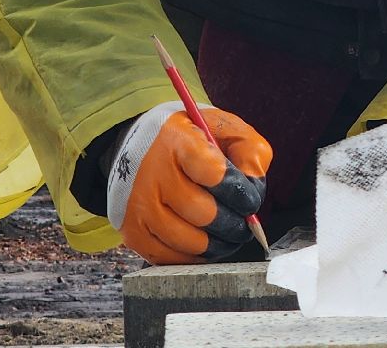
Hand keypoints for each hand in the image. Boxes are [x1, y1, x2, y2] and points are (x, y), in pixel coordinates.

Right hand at [105, 100, 271, 263]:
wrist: (140, 148)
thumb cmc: (190, 142)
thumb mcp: (224, 129)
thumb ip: (250, 152)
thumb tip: (254, 188)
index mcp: (178, 141)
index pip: (216, 175)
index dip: (239, 192)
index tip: (249, 199)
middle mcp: (153, 173)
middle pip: (205, 214)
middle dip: (233, 224)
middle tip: (243, 225)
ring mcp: (140, 205)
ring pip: (189, 241)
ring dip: (217, 245)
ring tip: (228, 236)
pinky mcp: (132, 230)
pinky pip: (170, 257)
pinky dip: (194, 257)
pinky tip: (205, 244)